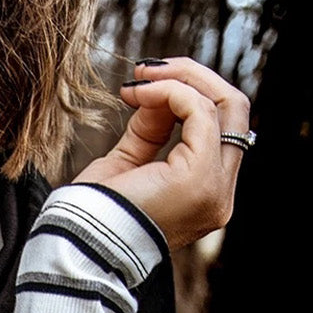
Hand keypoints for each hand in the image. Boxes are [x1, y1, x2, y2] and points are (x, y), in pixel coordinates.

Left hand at [72, 57, 252, 252]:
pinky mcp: (199, 180)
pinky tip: (139, 94)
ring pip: (226, 105)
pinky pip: (200, 112)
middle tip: (146, 69)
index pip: (222, 129)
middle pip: (234, 112)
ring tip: (138, 80)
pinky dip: (170, 91)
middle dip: (193, 78)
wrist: (77, 243)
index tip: (140, 86)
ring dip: (180, 79)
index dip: (189, 94)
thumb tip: (162, 90)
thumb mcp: (128, 161)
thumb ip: (152, 129)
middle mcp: (220, 197)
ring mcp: (214, 191)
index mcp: (207, 196)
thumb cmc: (94, 212)